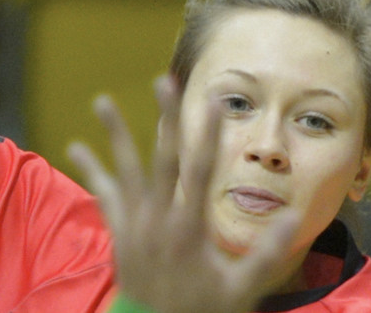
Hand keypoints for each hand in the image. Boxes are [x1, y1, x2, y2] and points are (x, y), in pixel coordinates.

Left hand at [68, 77, 300, 312]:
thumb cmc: (201, 310)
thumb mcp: (241, 288)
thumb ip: (267, 253)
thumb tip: (294, 217)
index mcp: (188, 228)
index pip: (201, 170)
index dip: (209, 133)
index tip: (213, 100)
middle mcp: (158, 219)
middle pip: (162, 158)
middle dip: (165, 117)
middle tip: (163, 80)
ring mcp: (134, 224)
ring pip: (124, 169)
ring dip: (115, 134)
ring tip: (102, 100)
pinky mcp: (119, 232)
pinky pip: (103, 195)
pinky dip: (91, 171)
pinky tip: (75, 147)